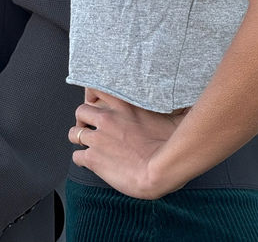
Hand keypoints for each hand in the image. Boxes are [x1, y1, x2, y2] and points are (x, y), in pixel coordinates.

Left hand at [68, 90, 184, 198]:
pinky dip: (82, 160)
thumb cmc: (172, 143)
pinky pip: (77, 157)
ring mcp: (98, 138)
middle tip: (90, 127)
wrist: (162, 168)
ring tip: (87, 145)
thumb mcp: (170, 114)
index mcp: (123, 105)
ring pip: (74, 133)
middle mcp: (106, 118)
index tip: (94, 103)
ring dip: (79, 139)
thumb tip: (183, 102)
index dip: (92, 96)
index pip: (95, 89)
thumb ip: (168, 105)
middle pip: (80, 111)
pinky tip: (90, 163)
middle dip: (83, 120)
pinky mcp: (94, 158)